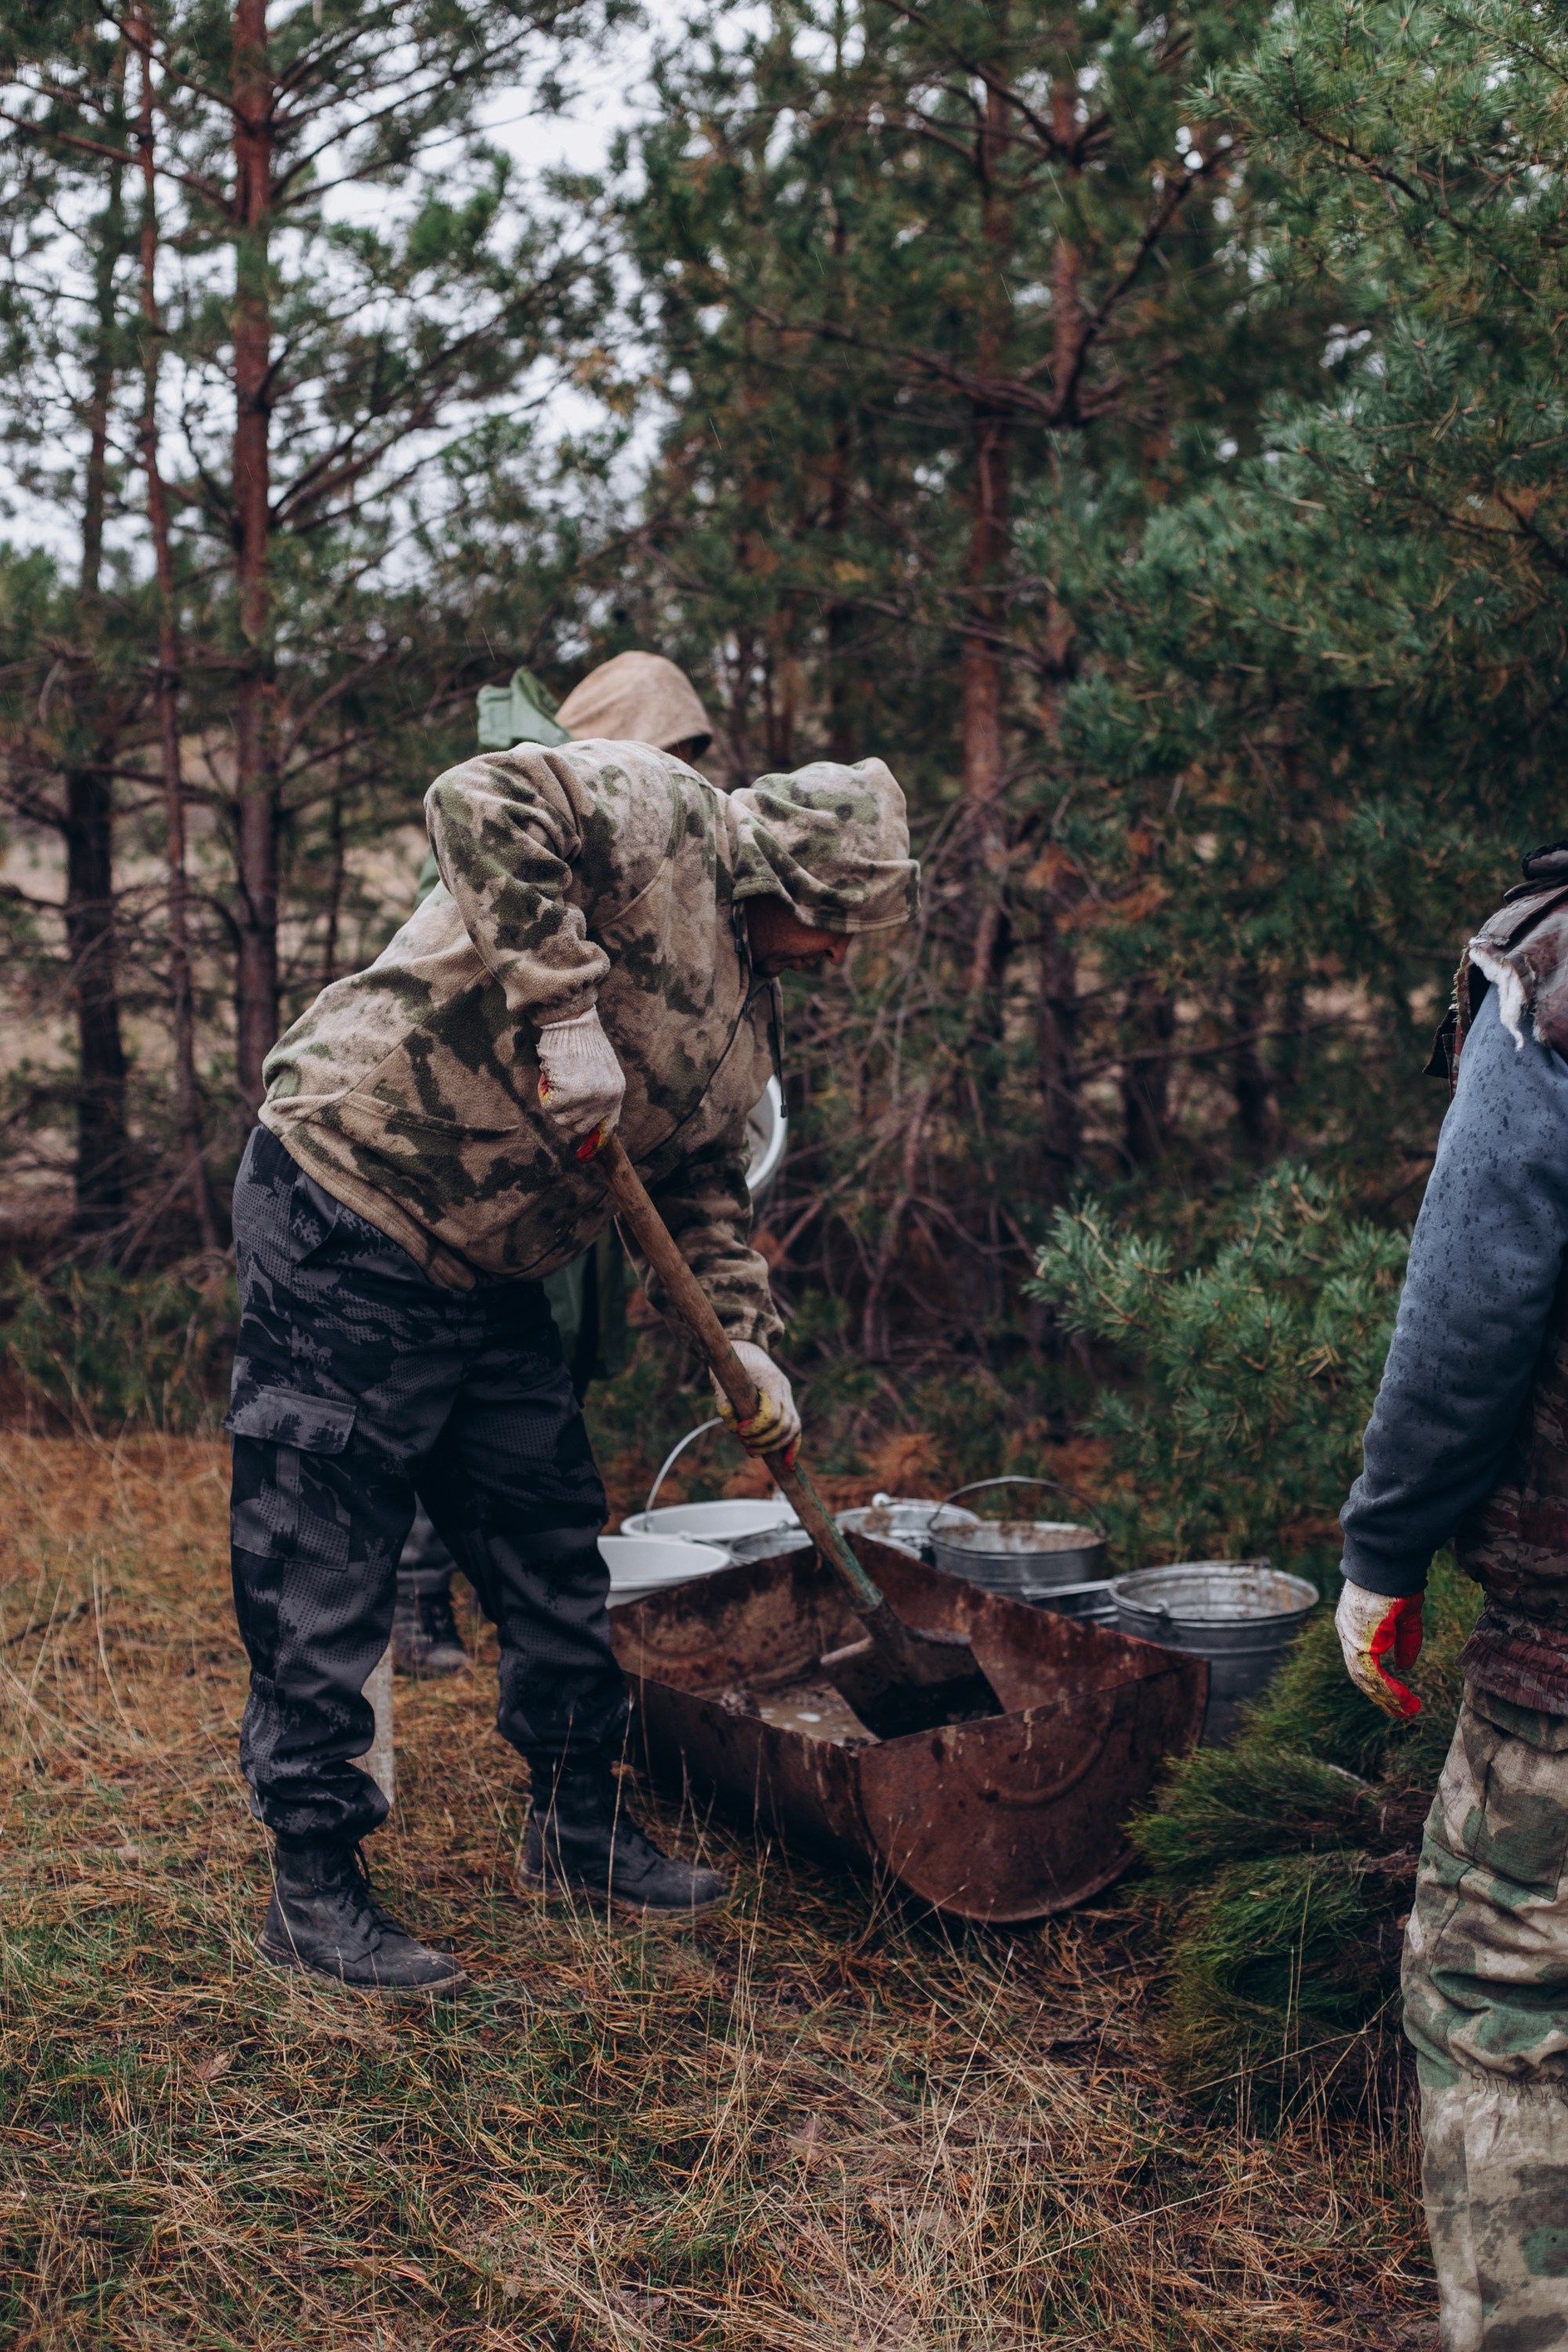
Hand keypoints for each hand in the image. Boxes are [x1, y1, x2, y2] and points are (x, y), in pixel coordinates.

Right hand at [536, 1007, 624, 1139]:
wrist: (573, 1021)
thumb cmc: (582, 1041)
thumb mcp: (601, 1069)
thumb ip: (598, 1092)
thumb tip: (586, 1115)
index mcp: (617, 1092)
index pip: (608, 1127)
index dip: (594, 1138)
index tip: (585, 1146)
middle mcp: (607, 1099)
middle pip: (580, 1127)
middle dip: (567, 1115)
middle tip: (560, 1096)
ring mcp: (588, 1098)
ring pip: (563, 1119)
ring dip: (554, 1103)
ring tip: (556, 1080)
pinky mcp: (569, 1094)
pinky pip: (550, 1106)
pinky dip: (545, 1092)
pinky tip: (550, 1075)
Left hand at [714, 1341, 799, 1459]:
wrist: (745, 1346)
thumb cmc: (732, 1362)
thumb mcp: (722, 1379)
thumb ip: (725, 1404)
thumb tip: (734, 1429)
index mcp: (771, 1381)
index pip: (772, 1414)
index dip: (756, 1428)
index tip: (740, 1431)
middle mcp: (785, 1390)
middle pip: (785, 1426)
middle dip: (764, 1441)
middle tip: (744, 1444)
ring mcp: (788, 1397)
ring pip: (794, 1429)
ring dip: (775, 1446)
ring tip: (752, 1451)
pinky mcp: (787, 1404)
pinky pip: (795, 1429)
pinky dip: (792, 1446)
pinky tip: (787, 1464)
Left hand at [1335, 1580, 1423, 1717]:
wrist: (1389, 1563)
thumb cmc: (1397, 1582)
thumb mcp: (1405, 1616)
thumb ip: (1405, 1641)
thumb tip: (1404, 1668)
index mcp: (1355, 1625)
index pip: (1363, 1661)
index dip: (1381, 1681)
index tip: (1399, 1697)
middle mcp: (1348, 1633)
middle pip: (1361, 1675)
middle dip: (1383, 1697)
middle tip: (1404, 1713)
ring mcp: (1351, 1637)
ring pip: (1365, 1679)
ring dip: (1388, 1699)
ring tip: (1408, 1712)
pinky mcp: (1358, 1641)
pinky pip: (1371, 1675)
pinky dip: (1388, 1691)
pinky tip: (1404, 1701)